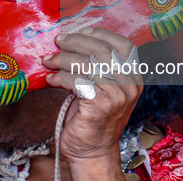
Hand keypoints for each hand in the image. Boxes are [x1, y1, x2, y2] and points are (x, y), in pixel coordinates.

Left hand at [42, 28, 142, 179]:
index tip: (80, 30)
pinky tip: (51, 79)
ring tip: (48, 61)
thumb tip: (72, 40)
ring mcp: (117, 95)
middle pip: (102, 50)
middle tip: (58, 41)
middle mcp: (130, 84)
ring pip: (86, 63)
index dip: (101, 33)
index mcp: (134, 76)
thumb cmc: (93, 117)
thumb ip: (96, 66)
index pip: (124, 45)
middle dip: (76, 42)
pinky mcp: (100, 104)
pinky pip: (76, 80)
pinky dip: (60, 77)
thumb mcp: (102, 87)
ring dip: (62, 59)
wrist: (92, 151)